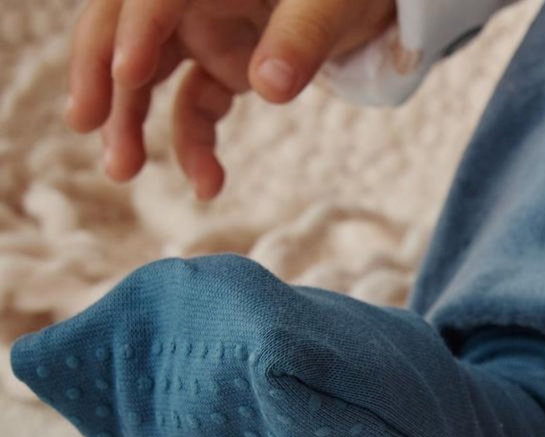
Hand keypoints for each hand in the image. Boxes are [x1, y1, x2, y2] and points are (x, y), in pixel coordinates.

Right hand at [65, 0, 394, 199]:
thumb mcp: (334, 4)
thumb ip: (302, 38)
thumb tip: (269, 87)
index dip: (136, 28)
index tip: (128, 73)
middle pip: (124, 25)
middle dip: (99, 71)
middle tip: (85, 124)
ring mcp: (204, 30)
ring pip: (149, 72)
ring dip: (130, 120)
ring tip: (121, 171)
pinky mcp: (224, 66)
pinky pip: (196, 106)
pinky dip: (194, 145)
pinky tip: (207, 184)